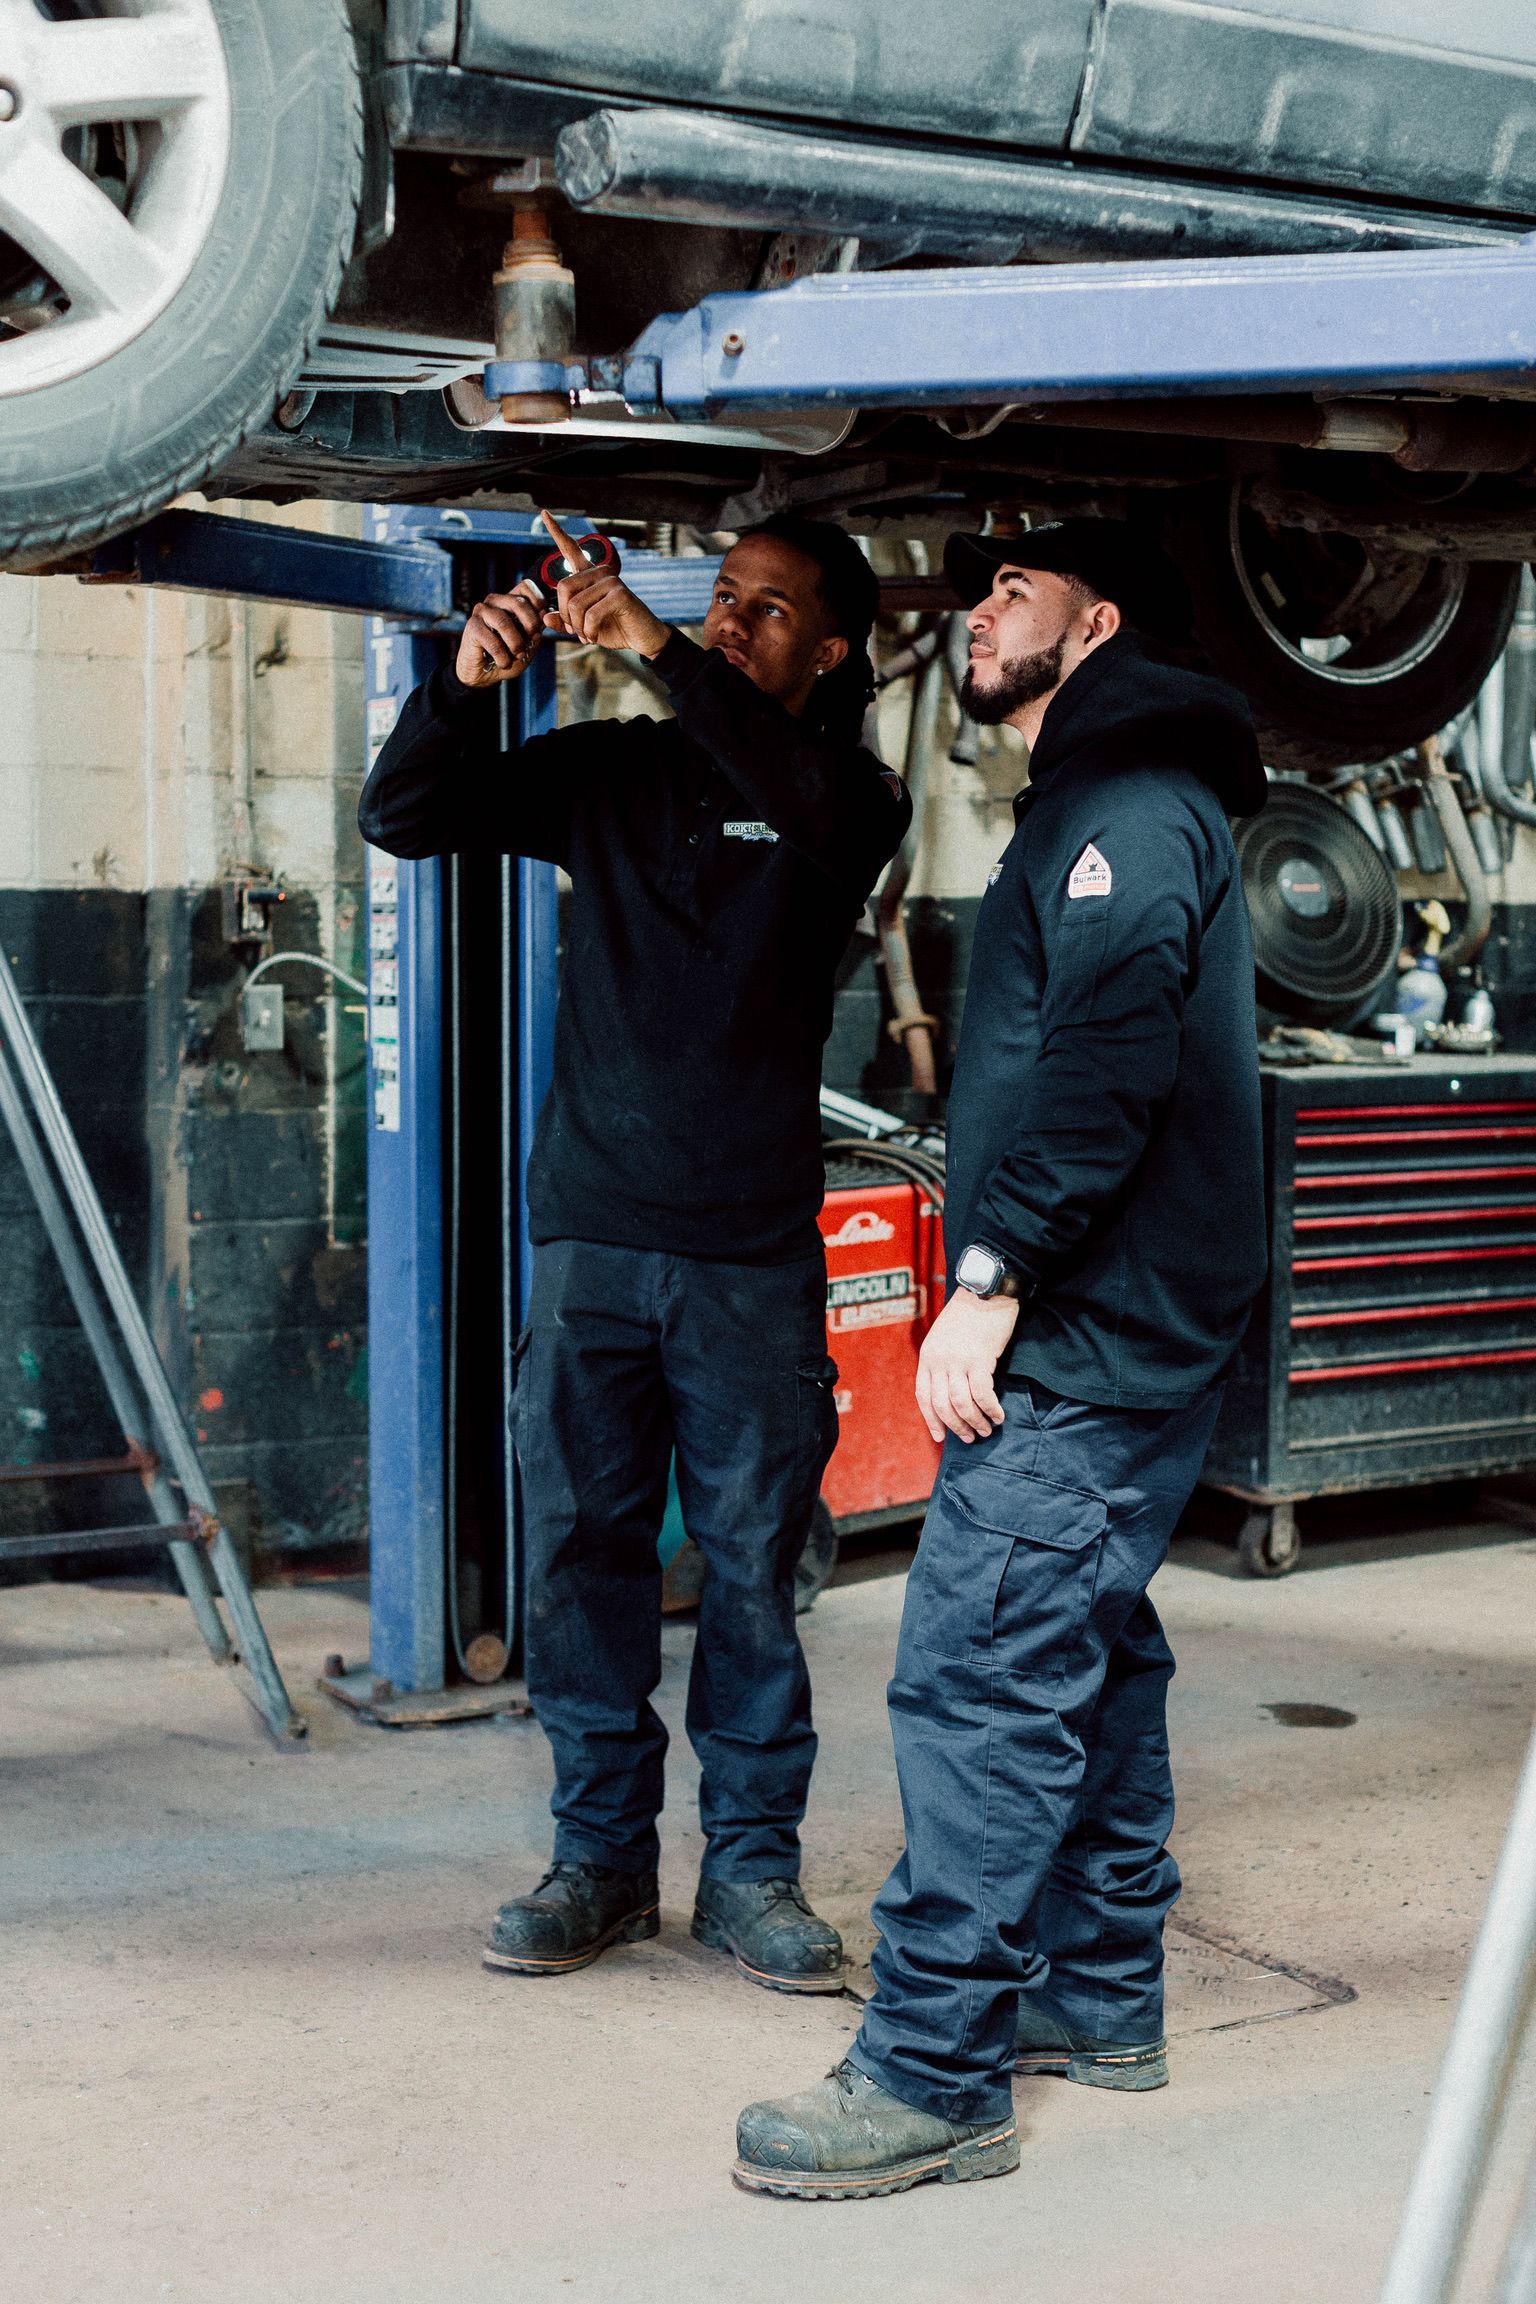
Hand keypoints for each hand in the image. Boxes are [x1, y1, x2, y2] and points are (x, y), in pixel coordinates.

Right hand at [455, 588, 544, 688]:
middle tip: (531, 641)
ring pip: (504, 621)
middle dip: (530, 624)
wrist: (483, 674)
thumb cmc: (507, 657)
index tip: (541, 622)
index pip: (526, 586)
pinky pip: (491, 639)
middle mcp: (496, 601)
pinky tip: (503, 663)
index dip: (538, 601)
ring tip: (517, 655)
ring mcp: (482, 611)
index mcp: (510, 601)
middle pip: (518, 602)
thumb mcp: (527, 646)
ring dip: (515, 643)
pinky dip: (502, 655)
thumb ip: (536, 633)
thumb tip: (542, 623)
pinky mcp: (472, 626)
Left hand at [540, 510, 670, 657]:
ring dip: (578, 628)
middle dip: (565, 616)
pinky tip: (594, 636)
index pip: (570, 549)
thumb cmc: (614, 629)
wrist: (642, 639)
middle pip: (563, 587)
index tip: (544, 513)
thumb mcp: (583, 628)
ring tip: (588, 636)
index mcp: (589, 575)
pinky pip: (590, 615)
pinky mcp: (620, 594)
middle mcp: (599, 572)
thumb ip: (565, 622)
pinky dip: (589, 631)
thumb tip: (545, 617)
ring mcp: (611, 580)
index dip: (556, 532)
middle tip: (576, 632)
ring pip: (575, 605)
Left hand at [916, 1288, 1019, 1444]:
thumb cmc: (968, 1315)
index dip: (931, 1420)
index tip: (940, 1437)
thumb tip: (950, 1394)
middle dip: (956, 1426)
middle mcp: (939, 1360)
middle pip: (942, 1405)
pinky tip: (998, 1416)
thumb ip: (941, 1362)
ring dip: (974, 1421)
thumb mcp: (943, 1337)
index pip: (923, 1396)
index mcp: (927, 1356)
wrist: (986, 1291)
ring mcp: (958, 1360)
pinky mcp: (980, 1359)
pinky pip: (983, 1394)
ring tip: (986, 1429)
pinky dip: (990, 1409)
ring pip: (961, 1403)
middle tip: (969, 1437)